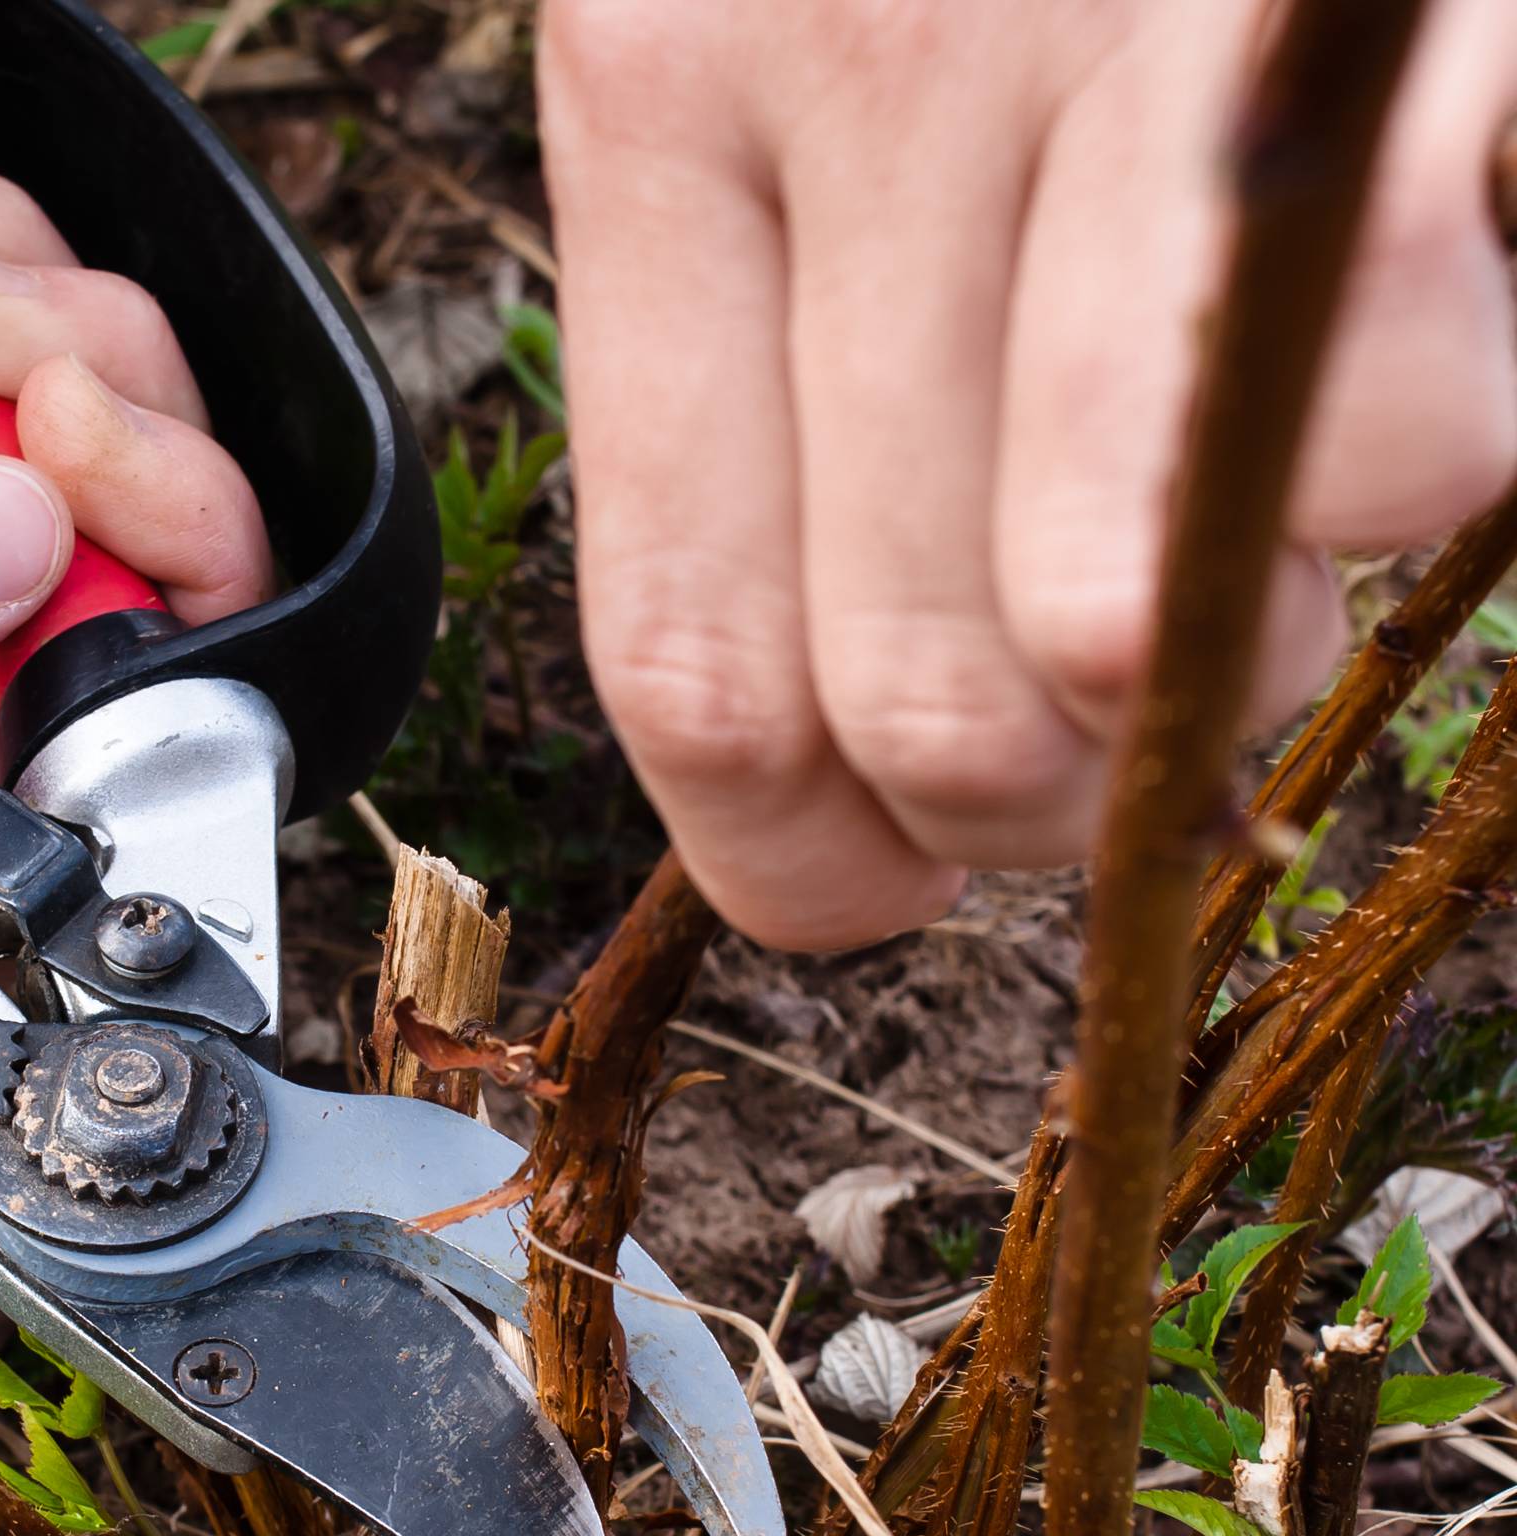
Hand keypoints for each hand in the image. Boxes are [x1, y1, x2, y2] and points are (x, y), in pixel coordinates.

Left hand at [539, 0, 1516, 948]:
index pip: (695, 658)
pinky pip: (1420, 420)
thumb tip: (858, 757)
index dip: (808, 857)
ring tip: (1264, 494)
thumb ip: (774, 388)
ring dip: (1255, 644)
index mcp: (671, 105)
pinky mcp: (1379, 37)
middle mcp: (881, 67)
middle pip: (936, 691)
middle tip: (1115, 727)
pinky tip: (1406, 323)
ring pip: (1176, 608)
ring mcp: (1152, 38)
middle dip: (1055, 806)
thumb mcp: (766, 64)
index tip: (887, 875)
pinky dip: (1440, 451)